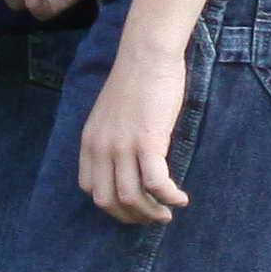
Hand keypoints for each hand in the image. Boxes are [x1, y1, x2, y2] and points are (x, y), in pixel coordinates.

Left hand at [78, 43, 194, 223]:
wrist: (147, 55)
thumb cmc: (137, 80)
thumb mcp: (111, 114)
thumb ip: (113, 140)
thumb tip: (129, 164)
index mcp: (89, 142)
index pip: (91, 188)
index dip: (112, 204)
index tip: (133, 205)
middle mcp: (101, 148)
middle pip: (109, 200)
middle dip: (132, 216)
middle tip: (153, 216)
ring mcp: (122, 146)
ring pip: (131, 197)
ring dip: (151, 212)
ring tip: (168, 212)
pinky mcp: (147, 142)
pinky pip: (156, 183)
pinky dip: (168, 197)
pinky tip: (180, 198)